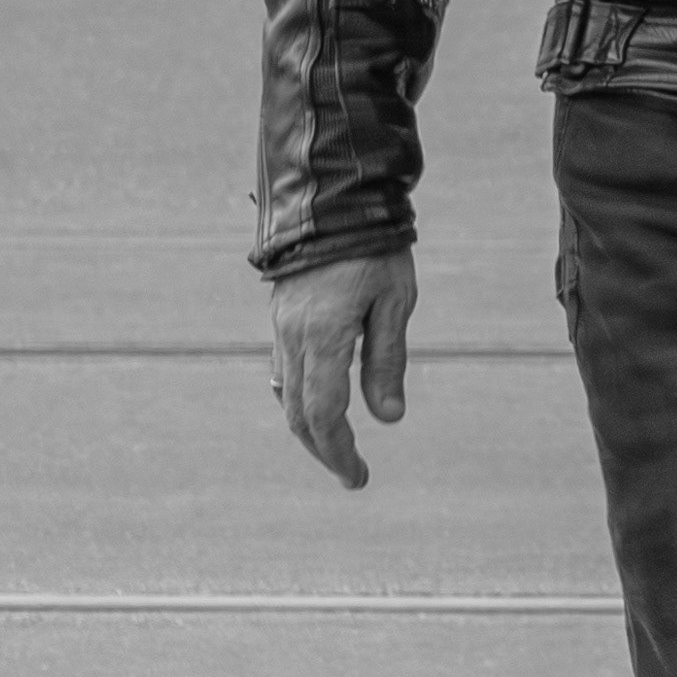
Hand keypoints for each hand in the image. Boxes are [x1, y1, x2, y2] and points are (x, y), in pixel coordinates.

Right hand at [271, 246, 416, 488]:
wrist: (333, 199)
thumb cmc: (375, 249)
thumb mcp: (395, 303)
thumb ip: (387, 361)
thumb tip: (388, 419)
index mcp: (324, 338)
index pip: (324, 415)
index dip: (339, 452)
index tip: (358, 477)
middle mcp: (293, 339)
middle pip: (299, 414)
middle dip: (325, 450)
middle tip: (353, 475)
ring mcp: (281, 329)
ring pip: (285, 396)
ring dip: (309, 428)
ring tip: (338, 448)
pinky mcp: (280, 318)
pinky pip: (281, 372)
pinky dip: (298, 399)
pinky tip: (317, 406)